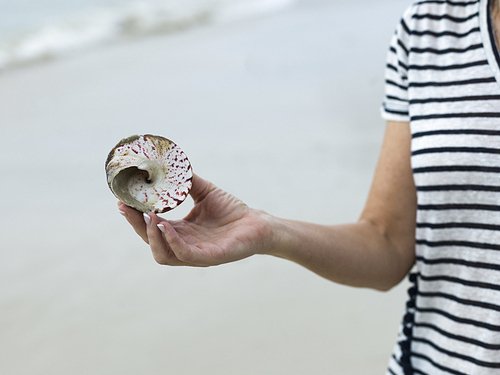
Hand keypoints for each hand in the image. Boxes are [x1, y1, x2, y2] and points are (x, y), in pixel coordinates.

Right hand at [118, 174, 274, 265]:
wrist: (257, 223)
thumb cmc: (232, 210)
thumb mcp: (204, 191)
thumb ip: (187, 181)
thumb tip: (170, 162)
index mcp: (180, 232)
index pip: (151, 227)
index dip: (135, 216)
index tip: (121, 200)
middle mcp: (183, 245)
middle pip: (150, 241)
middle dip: (136, 225)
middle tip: (125, 207)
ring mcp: (195, 254)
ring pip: (163, 254)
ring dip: (151, 236)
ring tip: (147, 217)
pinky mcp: (210, 257)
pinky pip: (185, 255)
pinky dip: (172, 241)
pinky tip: (165, 226)